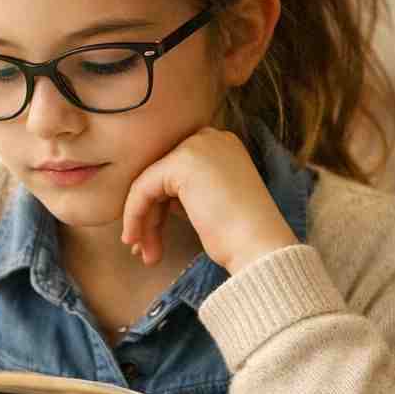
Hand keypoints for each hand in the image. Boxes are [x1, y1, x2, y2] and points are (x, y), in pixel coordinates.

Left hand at [120, 127, 296, 273]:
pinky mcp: (182, 162)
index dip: (160, 207)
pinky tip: (135, 240)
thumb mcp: (213, 205)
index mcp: (222, 147)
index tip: (152, 239)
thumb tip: (157, 202)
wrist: (259, 246)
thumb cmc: (241, 237)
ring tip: (145, 255)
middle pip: (161, 177)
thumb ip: (187, 194)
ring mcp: (197, 146)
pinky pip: (143, 188)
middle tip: (143, 250)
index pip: (176, 173)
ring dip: (143, 222)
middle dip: (149, 216)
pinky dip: (135, 215)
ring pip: (149, 184)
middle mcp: (210, 138)